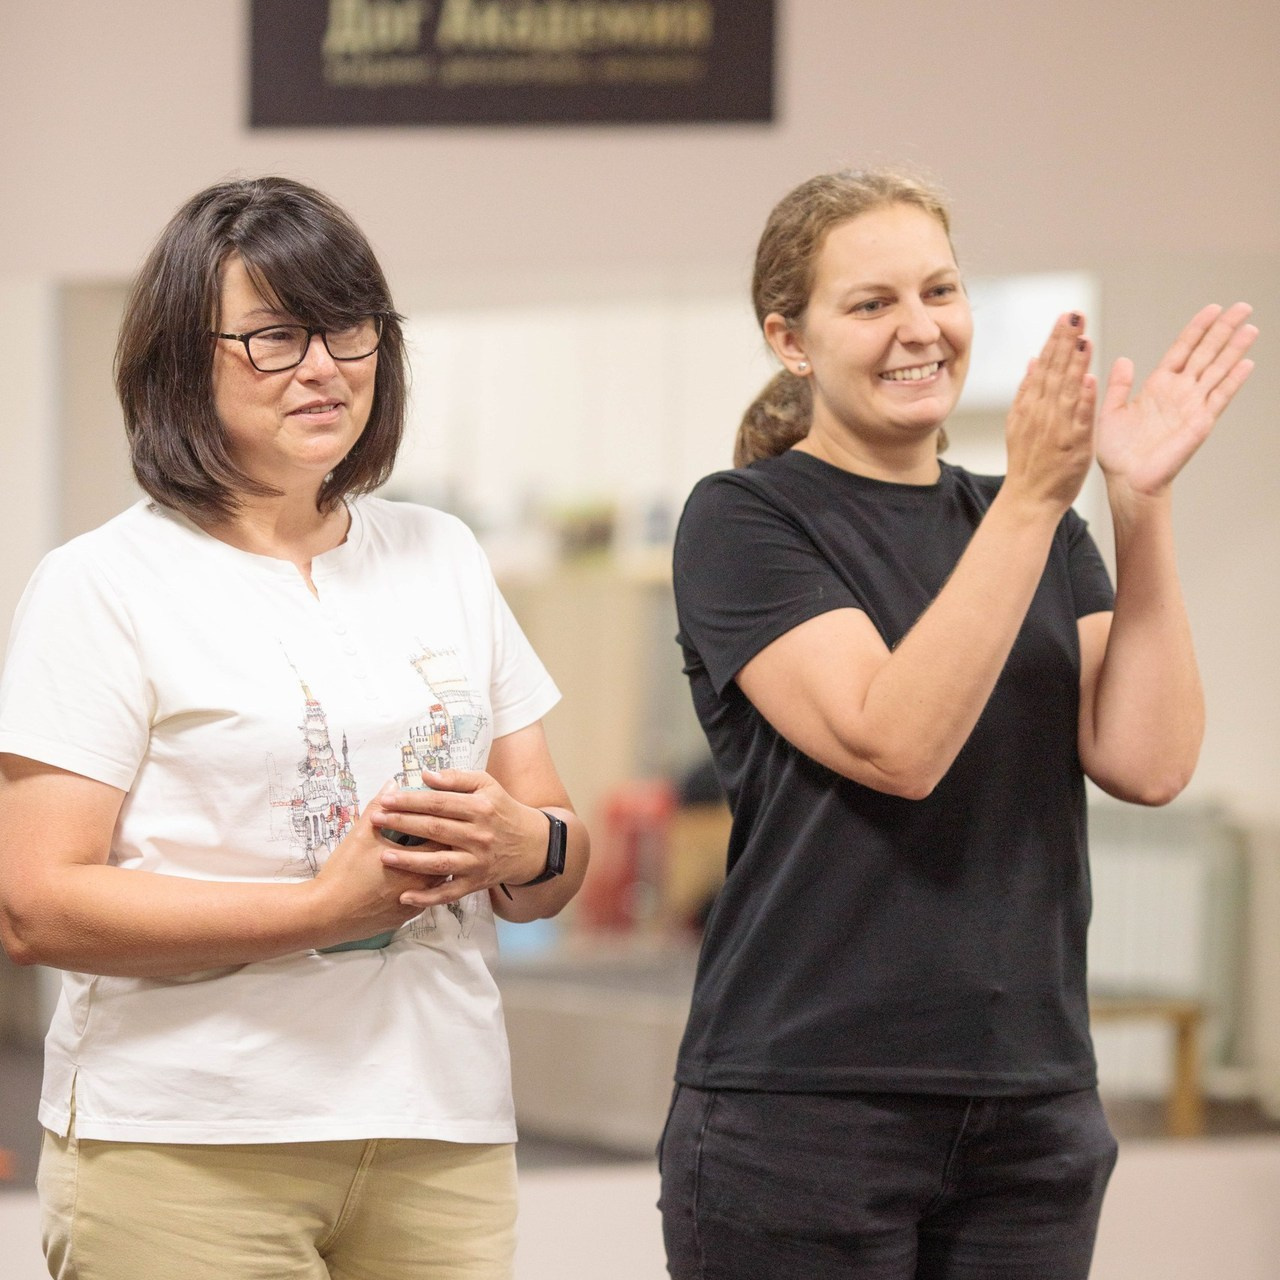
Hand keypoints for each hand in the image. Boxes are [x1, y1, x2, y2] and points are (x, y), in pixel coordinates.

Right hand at [311, 804, 439, 944]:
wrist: (326, 914)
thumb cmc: (345, 873)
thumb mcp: (361, 834)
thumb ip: (379, 807)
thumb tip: (392, 784)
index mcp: (418, 863)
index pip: (443, 837)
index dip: (440, 821)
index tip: (436, 811)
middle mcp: (423, 886)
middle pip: (445, 859)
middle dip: (440, 842)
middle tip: (434, 826)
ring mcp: (415, 904)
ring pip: (435, 880)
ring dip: (431, 864)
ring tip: (424, 848)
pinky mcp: (405, 917)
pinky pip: (423, 897)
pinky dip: (421, 883)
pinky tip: (413, 873)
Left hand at [368, 769, 547, 908]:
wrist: (531, 844)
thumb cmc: (502, 810)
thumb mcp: (487, 786)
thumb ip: (457, 778)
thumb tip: (426, 775)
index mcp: (480, 808)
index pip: (439, 803)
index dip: (411, 800)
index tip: (387, 799)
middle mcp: (479, 835)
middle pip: (435, 829)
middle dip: (402, 824)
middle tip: (376, 820)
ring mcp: (477, 861)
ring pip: (439, 863)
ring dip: (410, 860)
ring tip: (383, 855)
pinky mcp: (476, 882)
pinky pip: (449, 893)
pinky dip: (427, 897)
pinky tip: (405, 896)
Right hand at [1002, 313, 1097, 515]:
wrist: (1029, 499)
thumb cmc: (1029, 463)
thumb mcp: (1020, 422)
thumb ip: (1028, 391)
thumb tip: (1033, 360)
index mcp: (1032, 405)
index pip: (1046, 365)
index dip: (1056, 339)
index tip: (1067, 316)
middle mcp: (1043, 412)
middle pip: (1055, 371)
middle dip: (1065, 341)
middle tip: (1075, 314)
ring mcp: (1057, 428)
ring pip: (1066, 389)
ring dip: (1075, 363)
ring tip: (1084, 337)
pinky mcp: (1072, 445)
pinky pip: (1079, 418)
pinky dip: (1083, 399)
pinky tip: (1089, 379)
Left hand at [1096, 302, 1256, 499]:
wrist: (1127, 480)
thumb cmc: (1118, 452)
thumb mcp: (1111, 412)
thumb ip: (1119, 385)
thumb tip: (1124, 359)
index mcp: (1157, 386)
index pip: (1182, 349)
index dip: (1197, 329)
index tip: (1212, 308)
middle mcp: (1179, 392)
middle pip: (1206, 353)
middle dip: (1224, 330)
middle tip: (1243, 307)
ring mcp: (1192, 406)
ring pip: (1218, 370)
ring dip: (1235, 350)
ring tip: (1251, 328)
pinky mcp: (1200, 423)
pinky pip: (1219, 398)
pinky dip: (1233, 381)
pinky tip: (1246, 364)